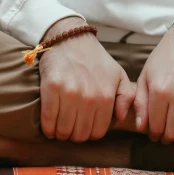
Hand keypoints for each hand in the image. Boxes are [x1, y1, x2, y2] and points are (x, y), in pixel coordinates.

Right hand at [39, 17, 133, 142]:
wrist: (71, 39)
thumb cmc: (95, 60)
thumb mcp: (118, 75)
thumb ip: (126, 97)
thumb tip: (121, 118)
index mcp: (106, 96)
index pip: (97, 132)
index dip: (90, 134)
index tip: (83, 128)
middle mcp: (89, 97)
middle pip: (80, 135)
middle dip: (75, 135)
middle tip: (70, 127)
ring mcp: (69, 93)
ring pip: (63, 131)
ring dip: (60, 133)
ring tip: (59, 127)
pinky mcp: (52, 88)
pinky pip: (48, 120)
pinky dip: (47, 128)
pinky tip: (49, 126)